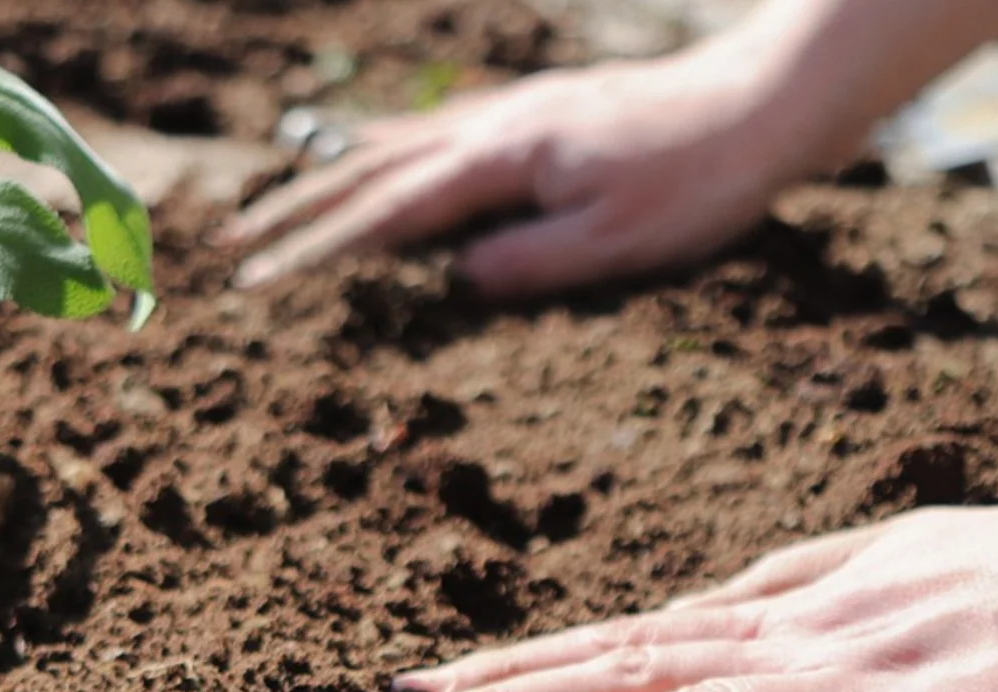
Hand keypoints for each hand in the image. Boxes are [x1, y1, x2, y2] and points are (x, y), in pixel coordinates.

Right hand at [223, 36, 844, 296]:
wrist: (762, 103)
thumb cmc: (699, 181)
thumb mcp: (617, 242)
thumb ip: (529, 262)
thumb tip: (455, 281)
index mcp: (505, 161)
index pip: (388, 213)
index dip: (319, 249)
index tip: (260, 280)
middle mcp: (498, 125)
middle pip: (373, 169)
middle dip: (300, 210)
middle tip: (235, 243)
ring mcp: (518, 111)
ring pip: (403, 142)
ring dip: (336, 176)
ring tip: (285, 201)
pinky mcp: (543, 111)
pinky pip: (444, 128)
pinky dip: (395, 146)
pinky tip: (388, 154)